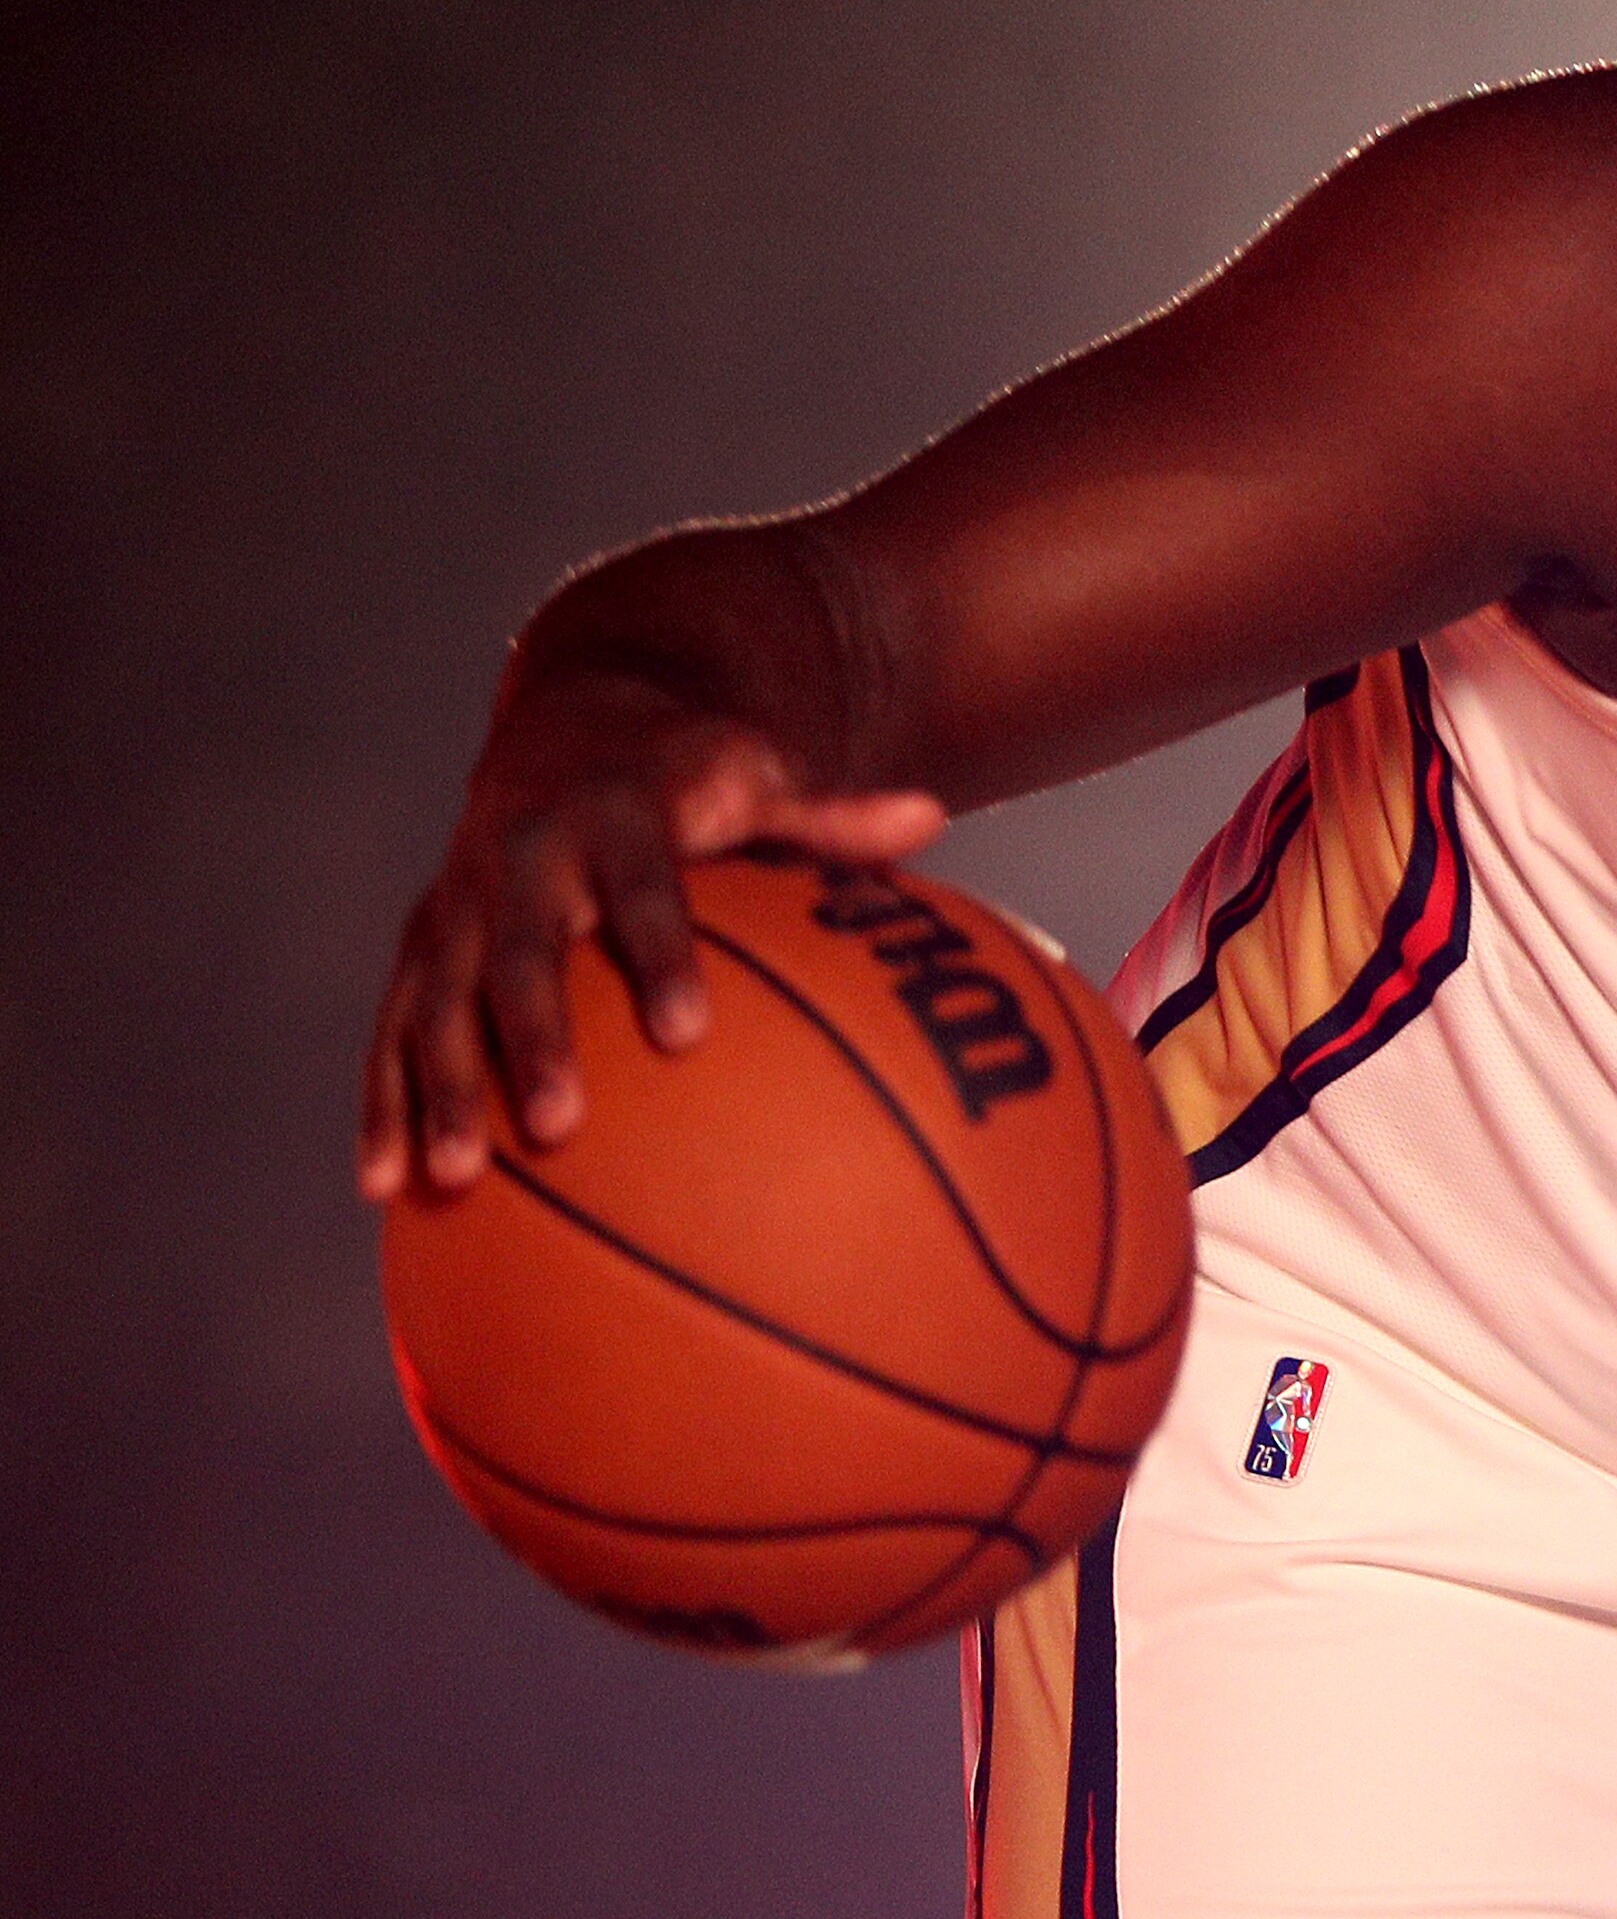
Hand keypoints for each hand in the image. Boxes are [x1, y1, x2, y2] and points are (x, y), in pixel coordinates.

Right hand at [359, 668, 945, 1198]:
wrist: (569, 730)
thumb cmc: (690, 779)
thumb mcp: (758, 782)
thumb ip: (830, 819)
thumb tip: (932, 816)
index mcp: (612, 815)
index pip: (643, 888)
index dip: (659, 954)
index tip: (687, 1033)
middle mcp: (520, 858)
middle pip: (521, 954)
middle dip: (532, 1039)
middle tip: (559, 1124)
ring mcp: (458, 905)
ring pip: (435, 1000)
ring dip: (439, 1087)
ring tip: (455, 1175)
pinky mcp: (420, 947)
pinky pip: (391, 1030)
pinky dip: (382, 1104)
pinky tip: (384, 1188)